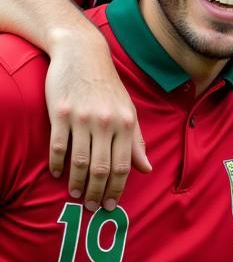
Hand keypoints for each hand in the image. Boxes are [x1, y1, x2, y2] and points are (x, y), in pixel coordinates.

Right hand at [46, 32, 149, 210]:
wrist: (82, 54)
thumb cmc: (108, 86)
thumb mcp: (129, 111)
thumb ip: (136, 141)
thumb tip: (147, 168)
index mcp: (126, 124)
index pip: (124, 165)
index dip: (118, 188)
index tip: (112, 203)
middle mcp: (106, 123)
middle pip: (102, 167)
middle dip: (98, 191)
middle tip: (93, 207)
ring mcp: (82, 118)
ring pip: (80, 161)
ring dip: (77, 183)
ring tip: (76, 196)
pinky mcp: (60, 113)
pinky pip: (58, 146)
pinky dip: (58, 164)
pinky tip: (57, 175)